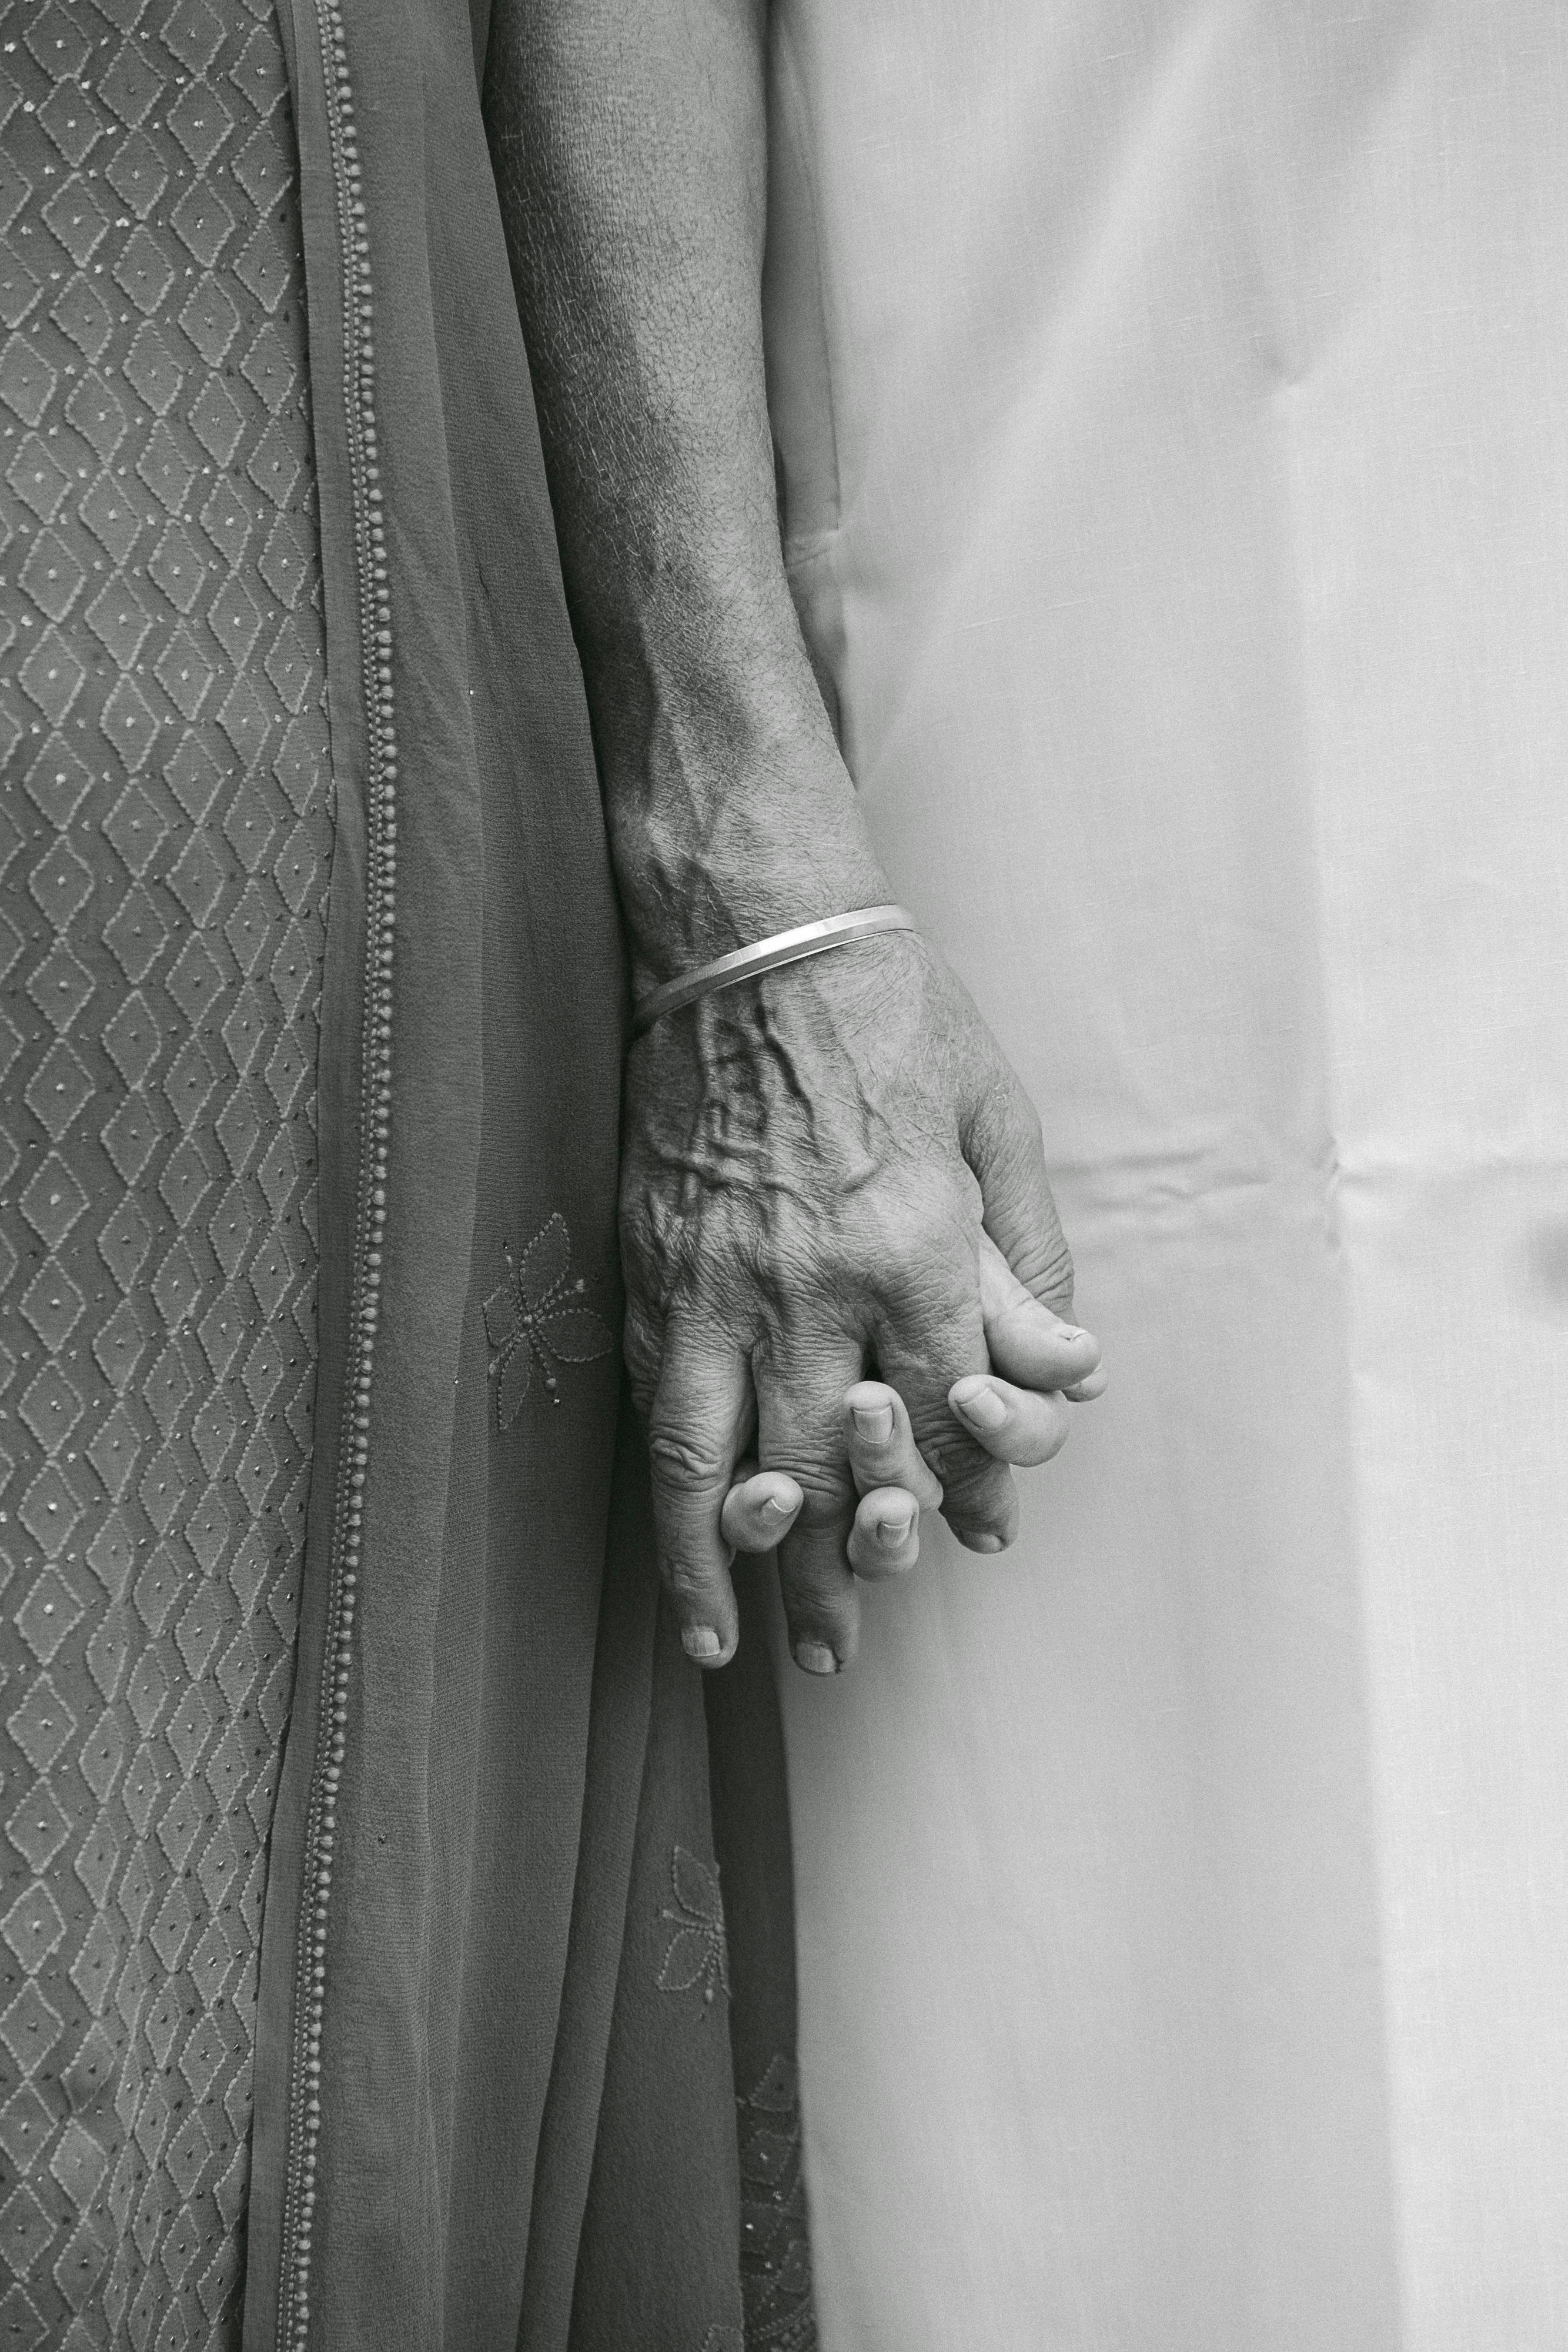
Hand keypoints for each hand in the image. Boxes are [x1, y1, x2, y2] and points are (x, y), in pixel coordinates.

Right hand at [622, 929, 1101, 1672]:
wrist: (752, 939)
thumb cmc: (894, 1017)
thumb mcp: (997, 1125)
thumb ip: (1026, 1259)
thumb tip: (1068, 1368)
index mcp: (913, 1248)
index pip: (947, 1415)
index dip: (964, 1489)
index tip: (970, 1543)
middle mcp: (812, 1287)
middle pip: (831, 1470)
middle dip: (838, 1571)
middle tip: (838, 1652)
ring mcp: (719, 1284)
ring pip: (717, 1464)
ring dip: (725, 1566)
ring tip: (727, 1645)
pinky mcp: (654, 1268)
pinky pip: (656, 1405)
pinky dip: (663, 1490)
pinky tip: (673, 1539)